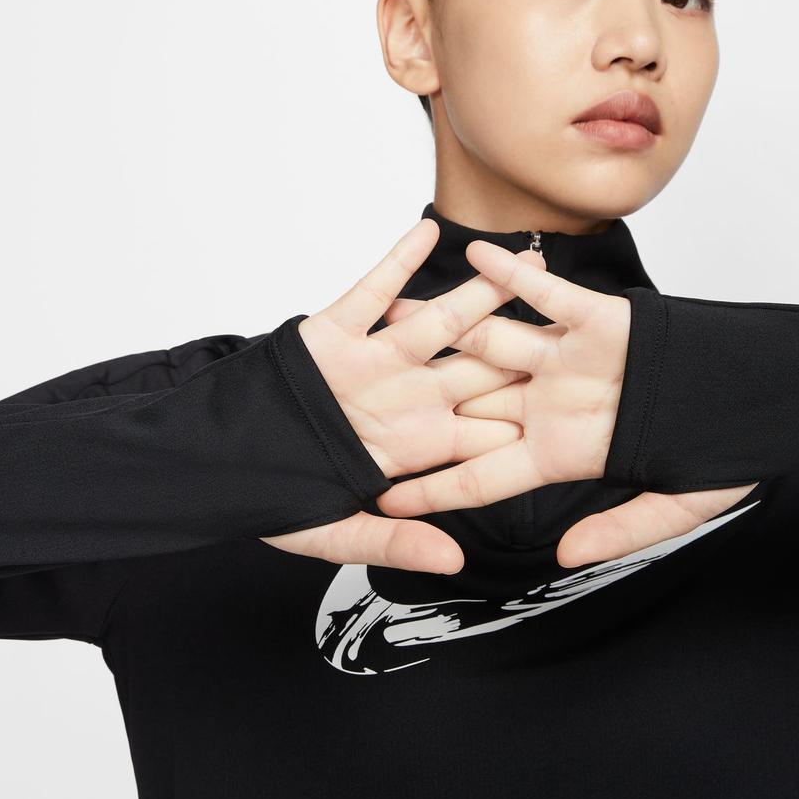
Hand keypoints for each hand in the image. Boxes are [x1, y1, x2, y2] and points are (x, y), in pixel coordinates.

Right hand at [259, 218, 544, 575]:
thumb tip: (455, 563)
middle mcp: (406, 397)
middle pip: (477, 368)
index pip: (484, 434)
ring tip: (522, 258)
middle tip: (572, 322)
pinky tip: (426, 235)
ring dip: (478, 292)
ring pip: (436, 323)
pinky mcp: (334, 333)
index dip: (525, 424)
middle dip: (523, 345)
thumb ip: (395, 542)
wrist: (222, 458)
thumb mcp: (335, 531)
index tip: (576, 415)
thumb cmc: (278, 496)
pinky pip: (371, 292)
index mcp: (416, 445)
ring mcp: (374, 362)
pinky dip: (397, 264)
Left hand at [376, 238, 757, 567]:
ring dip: (447, 325)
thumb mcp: (671, 507)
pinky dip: (514, 275)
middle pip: (471, 404)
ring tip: (393, 313)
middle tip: (361, 398)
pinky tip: (474, 257)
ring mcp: (571, 360)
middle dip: (418, 401)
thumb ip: (618, 530)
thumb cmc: (719, 454)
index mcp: (561, 452)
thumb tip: (562, 556)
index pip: (483, 475)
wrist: (759, 397)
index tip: (383, 496)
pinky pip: (547, 294)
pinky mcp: (598, 318)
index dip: (434, 486)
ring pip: (497, 342)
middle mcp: (554, 404)